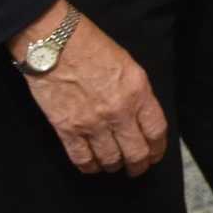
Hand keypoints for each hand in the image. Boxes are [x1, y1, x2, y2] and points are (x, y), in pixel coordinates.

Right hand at [9, 3, 167, 176]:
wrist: (55, 44)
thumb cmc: (92, 47)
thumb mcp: (129, 65)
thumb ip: (138, 94)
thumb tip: (141, 118)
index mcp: (138, 92)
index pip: (156, 131)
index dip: (157, 149)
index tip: (155, 154)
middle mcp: (118, 112)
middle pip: (136, 152)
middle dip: (139, 164)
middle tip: (137, 168)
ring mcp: (92, 123)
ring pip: (110, 160)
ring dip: (115, 166)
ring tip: (115, 164)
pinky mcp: (67, 129)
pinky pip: (82, 159)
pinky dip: (90, 167)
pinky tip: (93, 165)